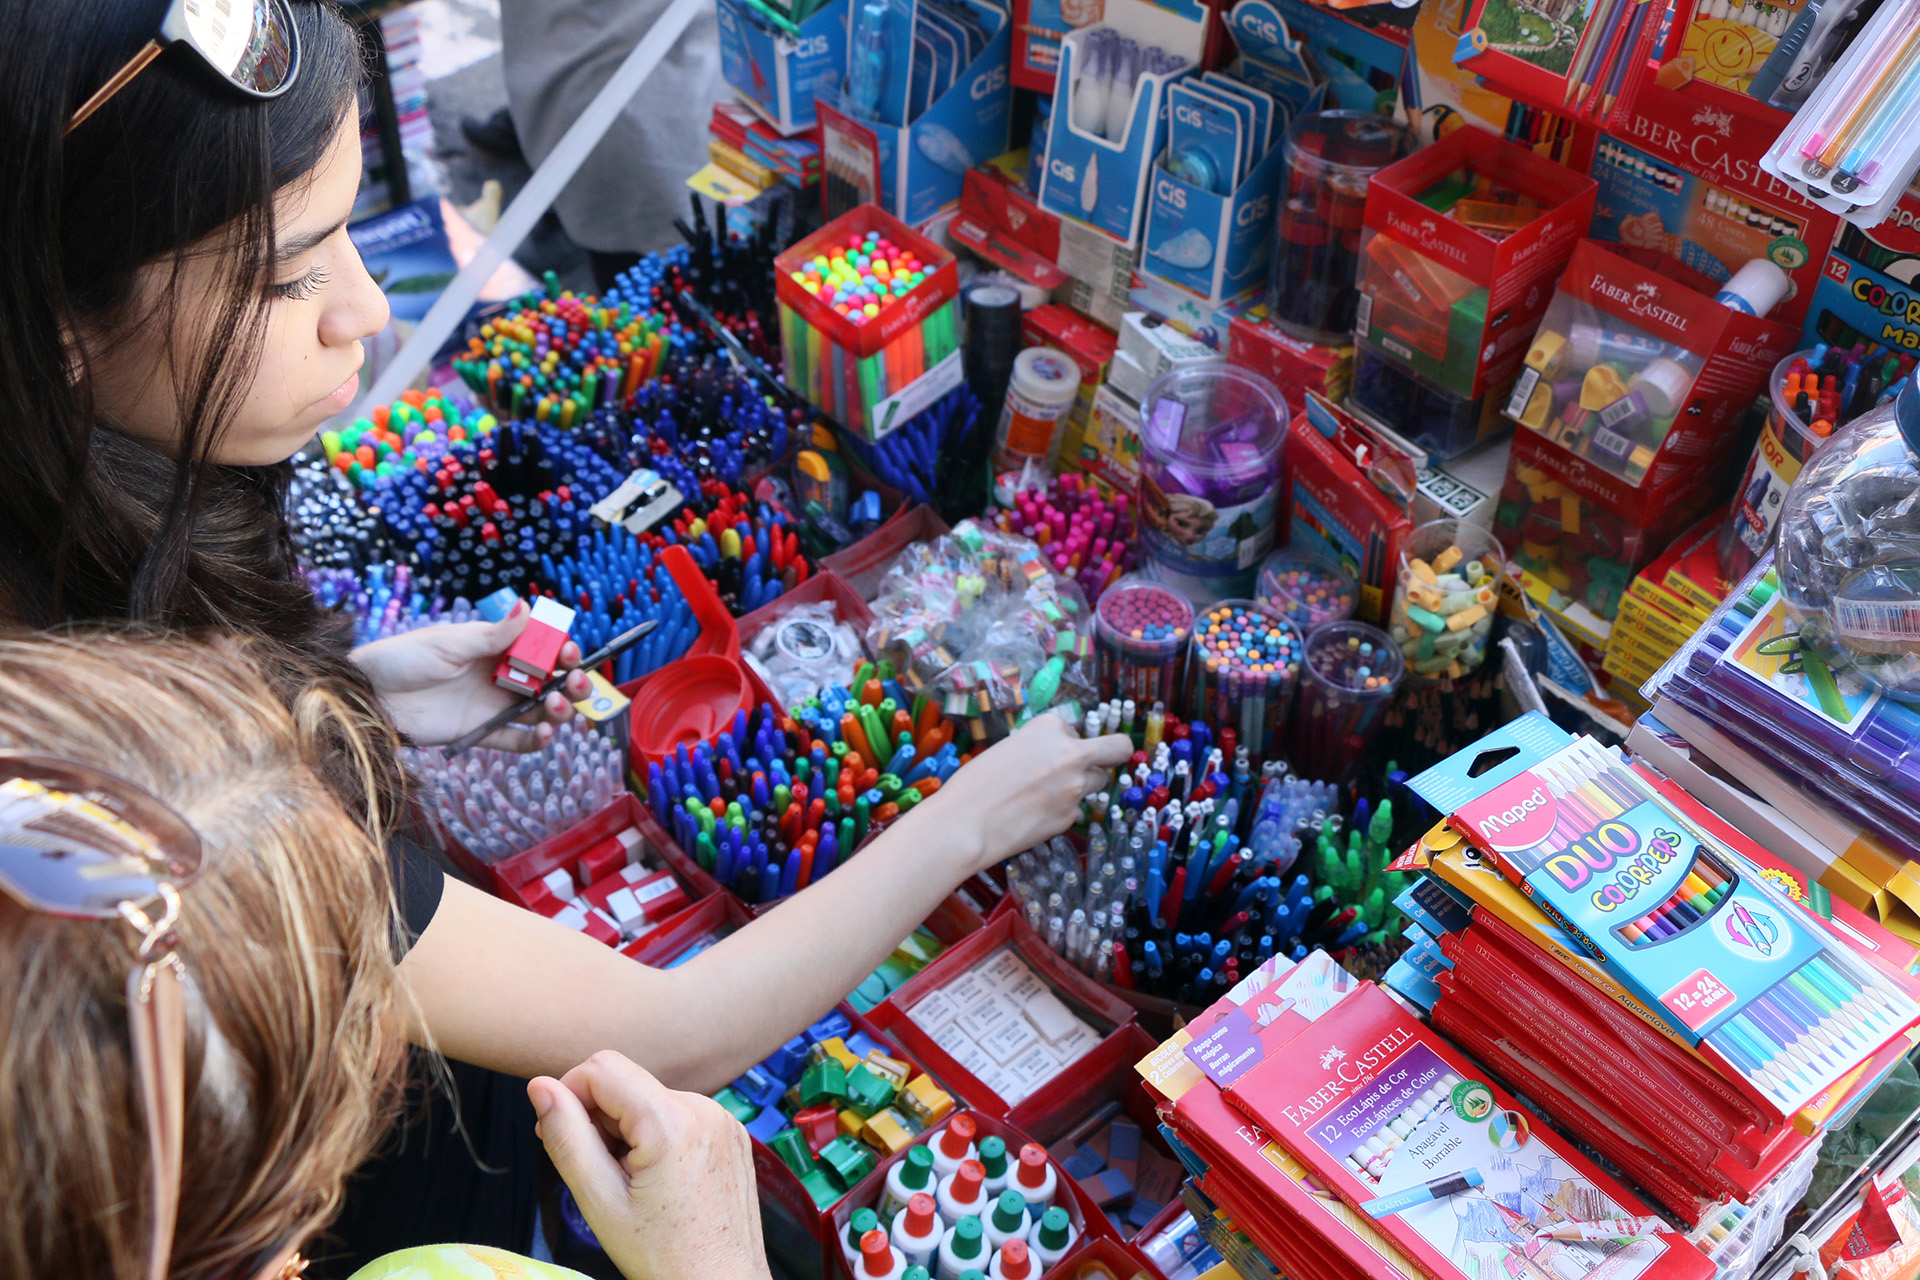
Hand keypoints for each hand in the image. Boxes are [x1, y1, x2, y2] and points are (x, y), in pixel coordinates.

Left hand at [351, 607, 590, 749]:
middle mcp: (501, 677)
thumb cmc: (402, 659)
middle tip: (578, 681)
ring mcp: (494, 706)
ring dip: (560, 710)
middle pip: (551, 681)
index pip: (541, 648)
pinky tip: (544, 733)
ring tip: (557, 705)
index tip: (569, 652)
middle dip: (574, 681)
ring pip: (542, 711)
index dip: (561, 650)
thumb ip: (493, 634)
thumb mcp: (448, 642)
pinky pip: (517, 740)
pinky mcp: (481, 733)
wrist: (368, 696)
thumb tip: (527, 607)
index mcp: (496, 648)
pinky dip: (536, 740)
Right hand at [530, 1052, 769, 1279]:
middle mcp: (704, 1108)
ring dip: (626, 1129)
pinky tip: (656, 1178)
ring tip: (629, 1181)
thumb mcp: (600, 1201)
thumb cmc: (663, 1254)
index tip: (560, 1135)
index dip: (569, 1094)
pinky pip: (678, 1113)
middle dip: (598, 1118)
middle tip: (596, 1171)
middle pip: (626, 1082)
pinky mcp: (731, 1131)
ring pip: (649, 1098)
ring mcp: (723, 1118)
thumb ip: (566, 1138)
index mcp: (671, 1121)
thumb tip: (539, 1086)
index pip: (601, 1067)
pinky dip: (655, 1135)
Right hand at [913, 712, 1133, 874]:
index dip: (1061, 740)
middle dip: (1113, 752)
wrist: (965, 823)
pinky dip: (1062, 810)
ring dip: (1083, 783)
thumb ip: (1037, 748)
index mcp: (1050, 727)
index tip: (1045, 751)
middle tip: (1102, 759)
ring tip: (1050, 793)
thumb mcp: (1006, 748)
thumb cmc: (973, 782)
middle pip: (1116, 749)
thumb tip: (1053, 758)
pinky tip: (1035, 816)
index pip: (1073, 728)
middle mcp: (1071, 753)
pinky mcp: (1071, 817)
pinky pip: (1076, 809)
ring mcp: (1075, 787)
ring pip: (1099, 781)